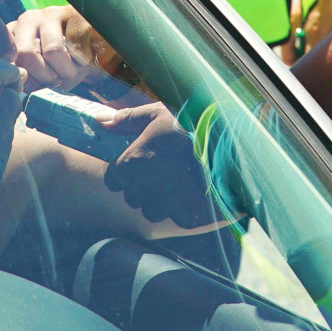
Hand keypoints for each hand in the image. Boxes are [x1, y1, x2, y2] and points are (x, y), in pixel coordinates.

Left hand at [8, 5, 112, 89]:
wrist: (98, 48)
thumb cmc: (67, 64)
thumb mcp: (44, 73)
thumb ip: (30, 78)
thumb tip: (26, 84)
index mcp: (14, 34)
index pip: (9, 61)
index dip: (27, 80)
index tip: (40, 85)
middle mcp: (28, 19)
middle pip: (26, 55)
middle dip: (45, 77)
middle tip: (58, 81)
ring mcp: (51, 13)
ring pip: (52, 50)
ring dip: (68, 71)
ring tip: (75, 70)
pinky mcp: (74, 12)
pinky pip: (76, 43)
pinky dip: (85, 59)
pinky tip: (88, 56)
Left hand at [99, 101, 216, 227]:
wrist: (231, 144)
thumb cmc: (191, 124)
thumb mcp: (157, 113)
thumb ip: (126, 119)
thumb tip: (100, 120)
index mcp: (132, 161)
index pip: (113, 178)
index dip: (125, 171)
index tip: (140, 162)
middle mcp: (143, 186)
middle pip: (131, 195)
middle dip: (141, 185)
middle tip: (163, 169)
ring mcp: (164, 204)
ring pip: (150, 210)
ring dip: (159, 199)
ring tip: (178, 179)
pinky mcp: (184, 216)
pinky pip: (174, 217)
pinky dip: (180, 207)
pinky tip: (191, 189)